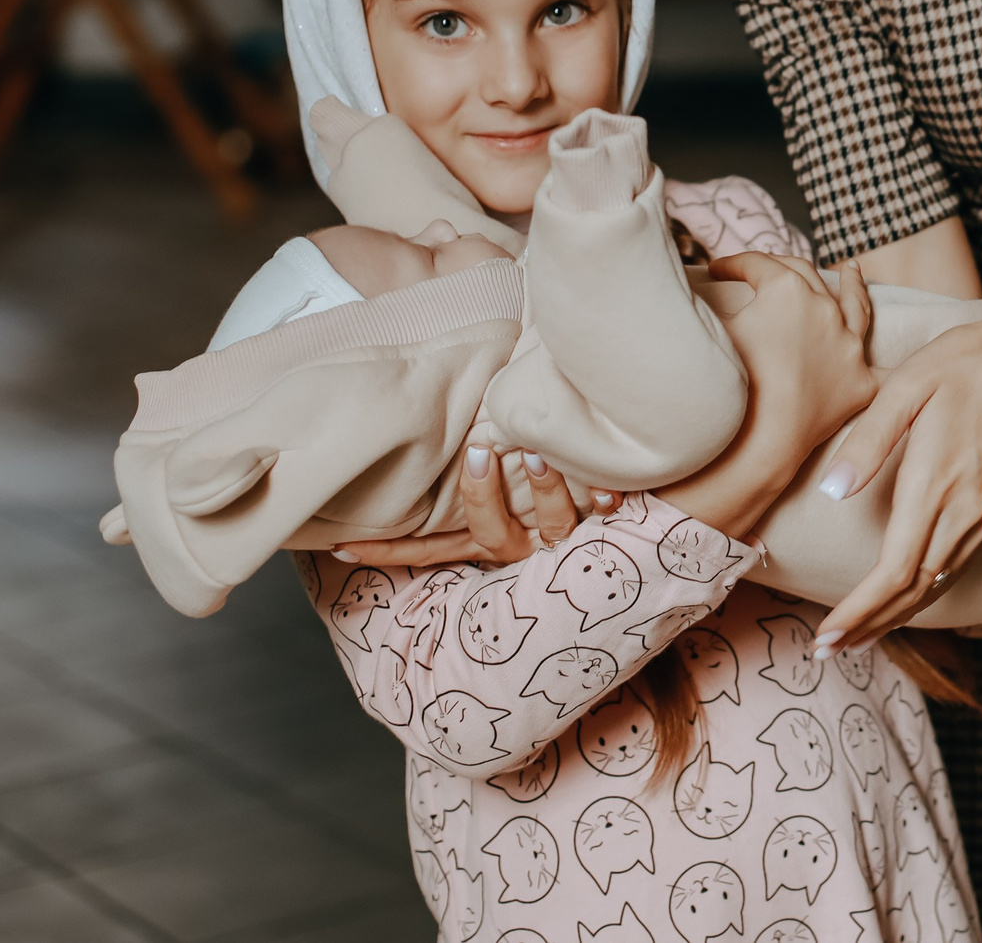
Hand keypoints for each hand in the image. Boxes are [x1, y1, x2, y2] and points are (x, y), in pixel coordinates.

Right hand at [330, 439, 592, 568]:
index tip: (343, 549)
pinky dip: (607, 500)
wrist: (637, 537)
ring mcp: (564, 545)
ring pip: (552, 525)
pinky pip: (609, 522)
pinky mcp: (607, 537)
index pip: (433, 549)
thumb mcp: (508, 500)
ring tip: (540, 452)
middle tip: (477, 453)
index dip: (391, 551)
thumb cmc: (559, 501)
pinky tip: (611, 490)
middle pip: (490, 533)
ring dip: (545, 488)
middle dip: (481, 496)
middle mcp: (524, 547)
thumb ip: (478, 477)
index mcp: (491, 542)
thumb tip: (448, 431)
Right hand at [660, 252, 877, 538]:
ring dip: (850, 283)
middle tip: (761, 271)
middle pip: (804, 276)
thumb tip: (695, 293)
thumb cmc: (726, 385)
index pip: (756, 265)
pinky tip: (870, 338)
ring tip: (851, 269)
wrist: (759, 442)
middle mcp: (825, 309)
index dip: (733, 264)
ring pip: (854, 303)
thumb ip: (706, 305)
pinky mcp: (860, 382)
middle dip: (779, 268)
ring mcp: (848, 345)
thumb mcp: (710, 331)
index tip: (716, 269)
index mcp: (786, 290)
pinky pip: (869, 359)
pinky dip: (866, 344)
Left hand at [808, 293, 981, 650]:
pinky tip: (909, 592)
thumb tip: (830, 491)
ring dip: (896, 614)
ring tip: (858, 633)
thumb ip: (868, 441)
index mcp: (937, 485)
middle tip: (828, 650)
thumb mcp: (910, 384)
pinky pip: (960, 564)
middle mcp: (967, 512)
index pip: (893, 573)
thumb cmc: (975, 358)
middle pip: (914, 592)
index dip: (858, 612)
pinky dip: (928, 590)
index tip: (826, 637)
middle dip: (870, 626)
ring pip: (939, 583)